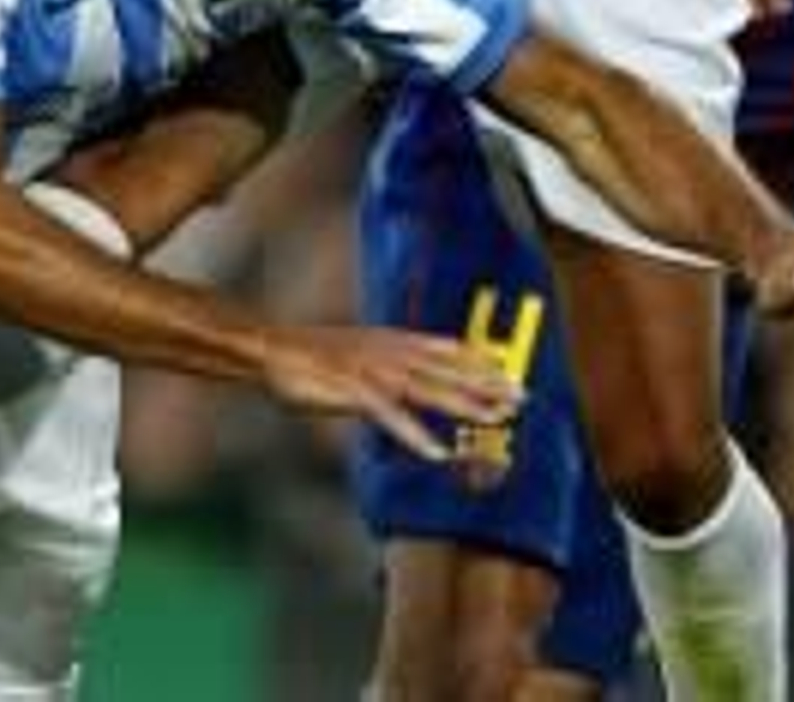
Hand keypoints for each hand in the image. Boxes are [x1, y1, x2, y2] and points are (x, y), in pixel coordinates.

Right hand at [260, 323, 521, 460]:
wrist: (272, 348)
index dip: (478, 362)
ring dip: (463, 404)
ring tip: (494, 419)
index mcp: (392, 340)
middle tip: (521, 397)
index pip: (445, 349)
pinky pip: (390, 417)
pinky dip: (414, 434)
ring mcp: (373, 370)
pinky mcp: (353, 391)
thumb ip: (389, 360)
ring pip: (427, 389)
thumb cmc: (312, 355)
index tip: (510, 373)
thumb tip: (412, 372)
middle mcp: (390, 351)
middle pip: (446, 369)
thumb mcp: (359, 351)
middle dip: (485, 384)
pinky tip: (436, 453)